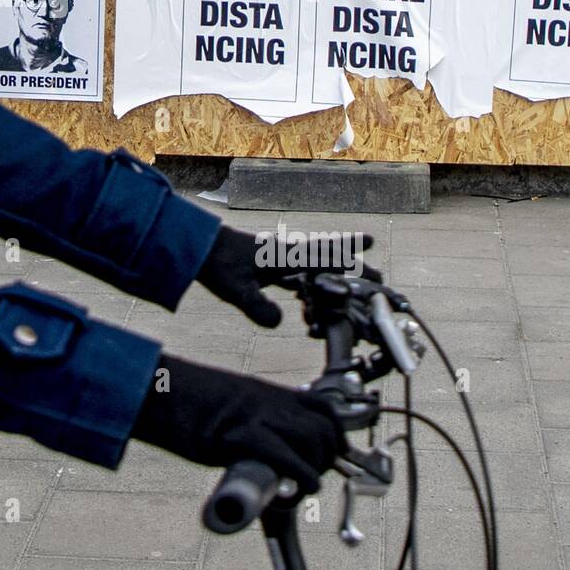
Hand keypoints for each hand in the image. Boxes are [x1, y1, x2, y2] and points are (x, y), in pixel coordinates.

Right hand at [130, 353, 343, 492]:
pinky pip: (286, 456)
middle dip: (328, 456)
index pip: (322, 408)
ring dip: (316, 468)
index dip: (334, 436)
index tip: (330, 456)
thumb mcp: (226, 403)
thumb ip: (248, 421)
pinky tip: (299, 489)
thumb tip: (258, 453)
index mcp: (265, 391)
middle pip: (322, 427)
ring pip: (311, 440)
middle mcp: (267, 400)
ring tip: (303, 485)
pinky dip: (302, 476)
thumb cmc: (180, 399)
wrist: (153, 389)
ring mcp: (255, 415)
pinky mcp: (239, 436)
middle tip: (312, 476)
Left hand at [197, 225, 379, 326]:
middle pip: (325, 256)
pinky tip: (308, 293)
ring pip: (312, 264)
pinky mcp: (264, 265)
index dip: (349, 253)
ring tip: (350, 279)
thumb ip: (257, 307)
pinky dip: (308, 281)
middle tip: (376, 272)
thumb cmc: (215, 264)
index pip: (323, 253)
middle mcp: (283, 252)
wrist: (194, 247)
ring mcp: (274, 257)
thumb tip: (279, 323)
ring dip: (331, 271)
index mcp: (283, 255)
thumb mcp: (236, 290)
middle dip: (351, 263)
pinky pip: (294, 272)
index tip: (372, 245)